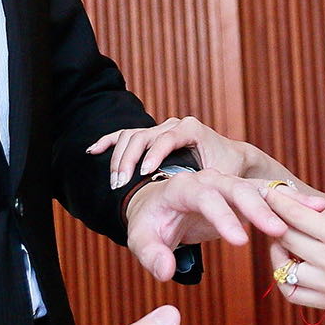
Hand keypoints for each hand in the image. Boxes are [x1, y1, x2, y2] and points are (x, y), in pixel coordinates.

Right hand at [90, 116, 252, 186]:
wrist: (232, 158)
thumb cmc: (229, 168)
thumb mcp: (225, 176)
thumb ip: (216, 185)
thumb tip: (204, 199)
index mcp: (191, 130)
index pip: (168, 137)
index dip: (155, 154)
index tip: (145, 172)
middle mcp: (175, 125)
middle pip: (144, 135)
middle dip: (130, 159)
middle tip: (121, 183)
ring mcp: (161, 129)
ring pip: (132, 136)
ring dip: (119, 156)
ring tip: (115, 181)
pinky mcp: (153, 137)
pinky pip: (126, 136)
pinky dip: (109, 142)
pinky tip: (92, 151)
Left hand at [124, 168, 324, 282]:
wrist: (160, 208)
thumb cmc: (151, 224)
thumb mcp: (142, 240)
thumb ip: (152, 255)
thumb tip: (167, 272)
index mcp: (183, 187)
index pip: (205, 197)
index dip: (223, 218)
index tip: (240, 242)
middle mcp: (209, 179)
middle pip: (237, 188)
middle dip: (259, 208)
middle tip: (278, 230)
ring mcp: (228, 184)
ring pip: (259, 187)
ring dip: (285, 200)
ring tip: (314, 210)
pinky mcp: (243, 193)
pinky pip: (269, 194)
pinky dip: (291, 201)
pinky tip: (316, 208)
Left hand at [266, 190, 324, 310]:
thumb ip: (319, 212)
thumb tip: (285, 200)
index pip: (295, 216)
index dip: (278, 202)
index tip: (269, 194)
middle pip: (286, 239)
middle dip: (276, 223)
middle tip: (275, 216)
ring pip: (284, 267)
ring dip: (280, 252)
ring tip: (287, 243)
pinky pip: (292, 293)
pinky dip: (286, 279)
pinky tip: (293, 265)